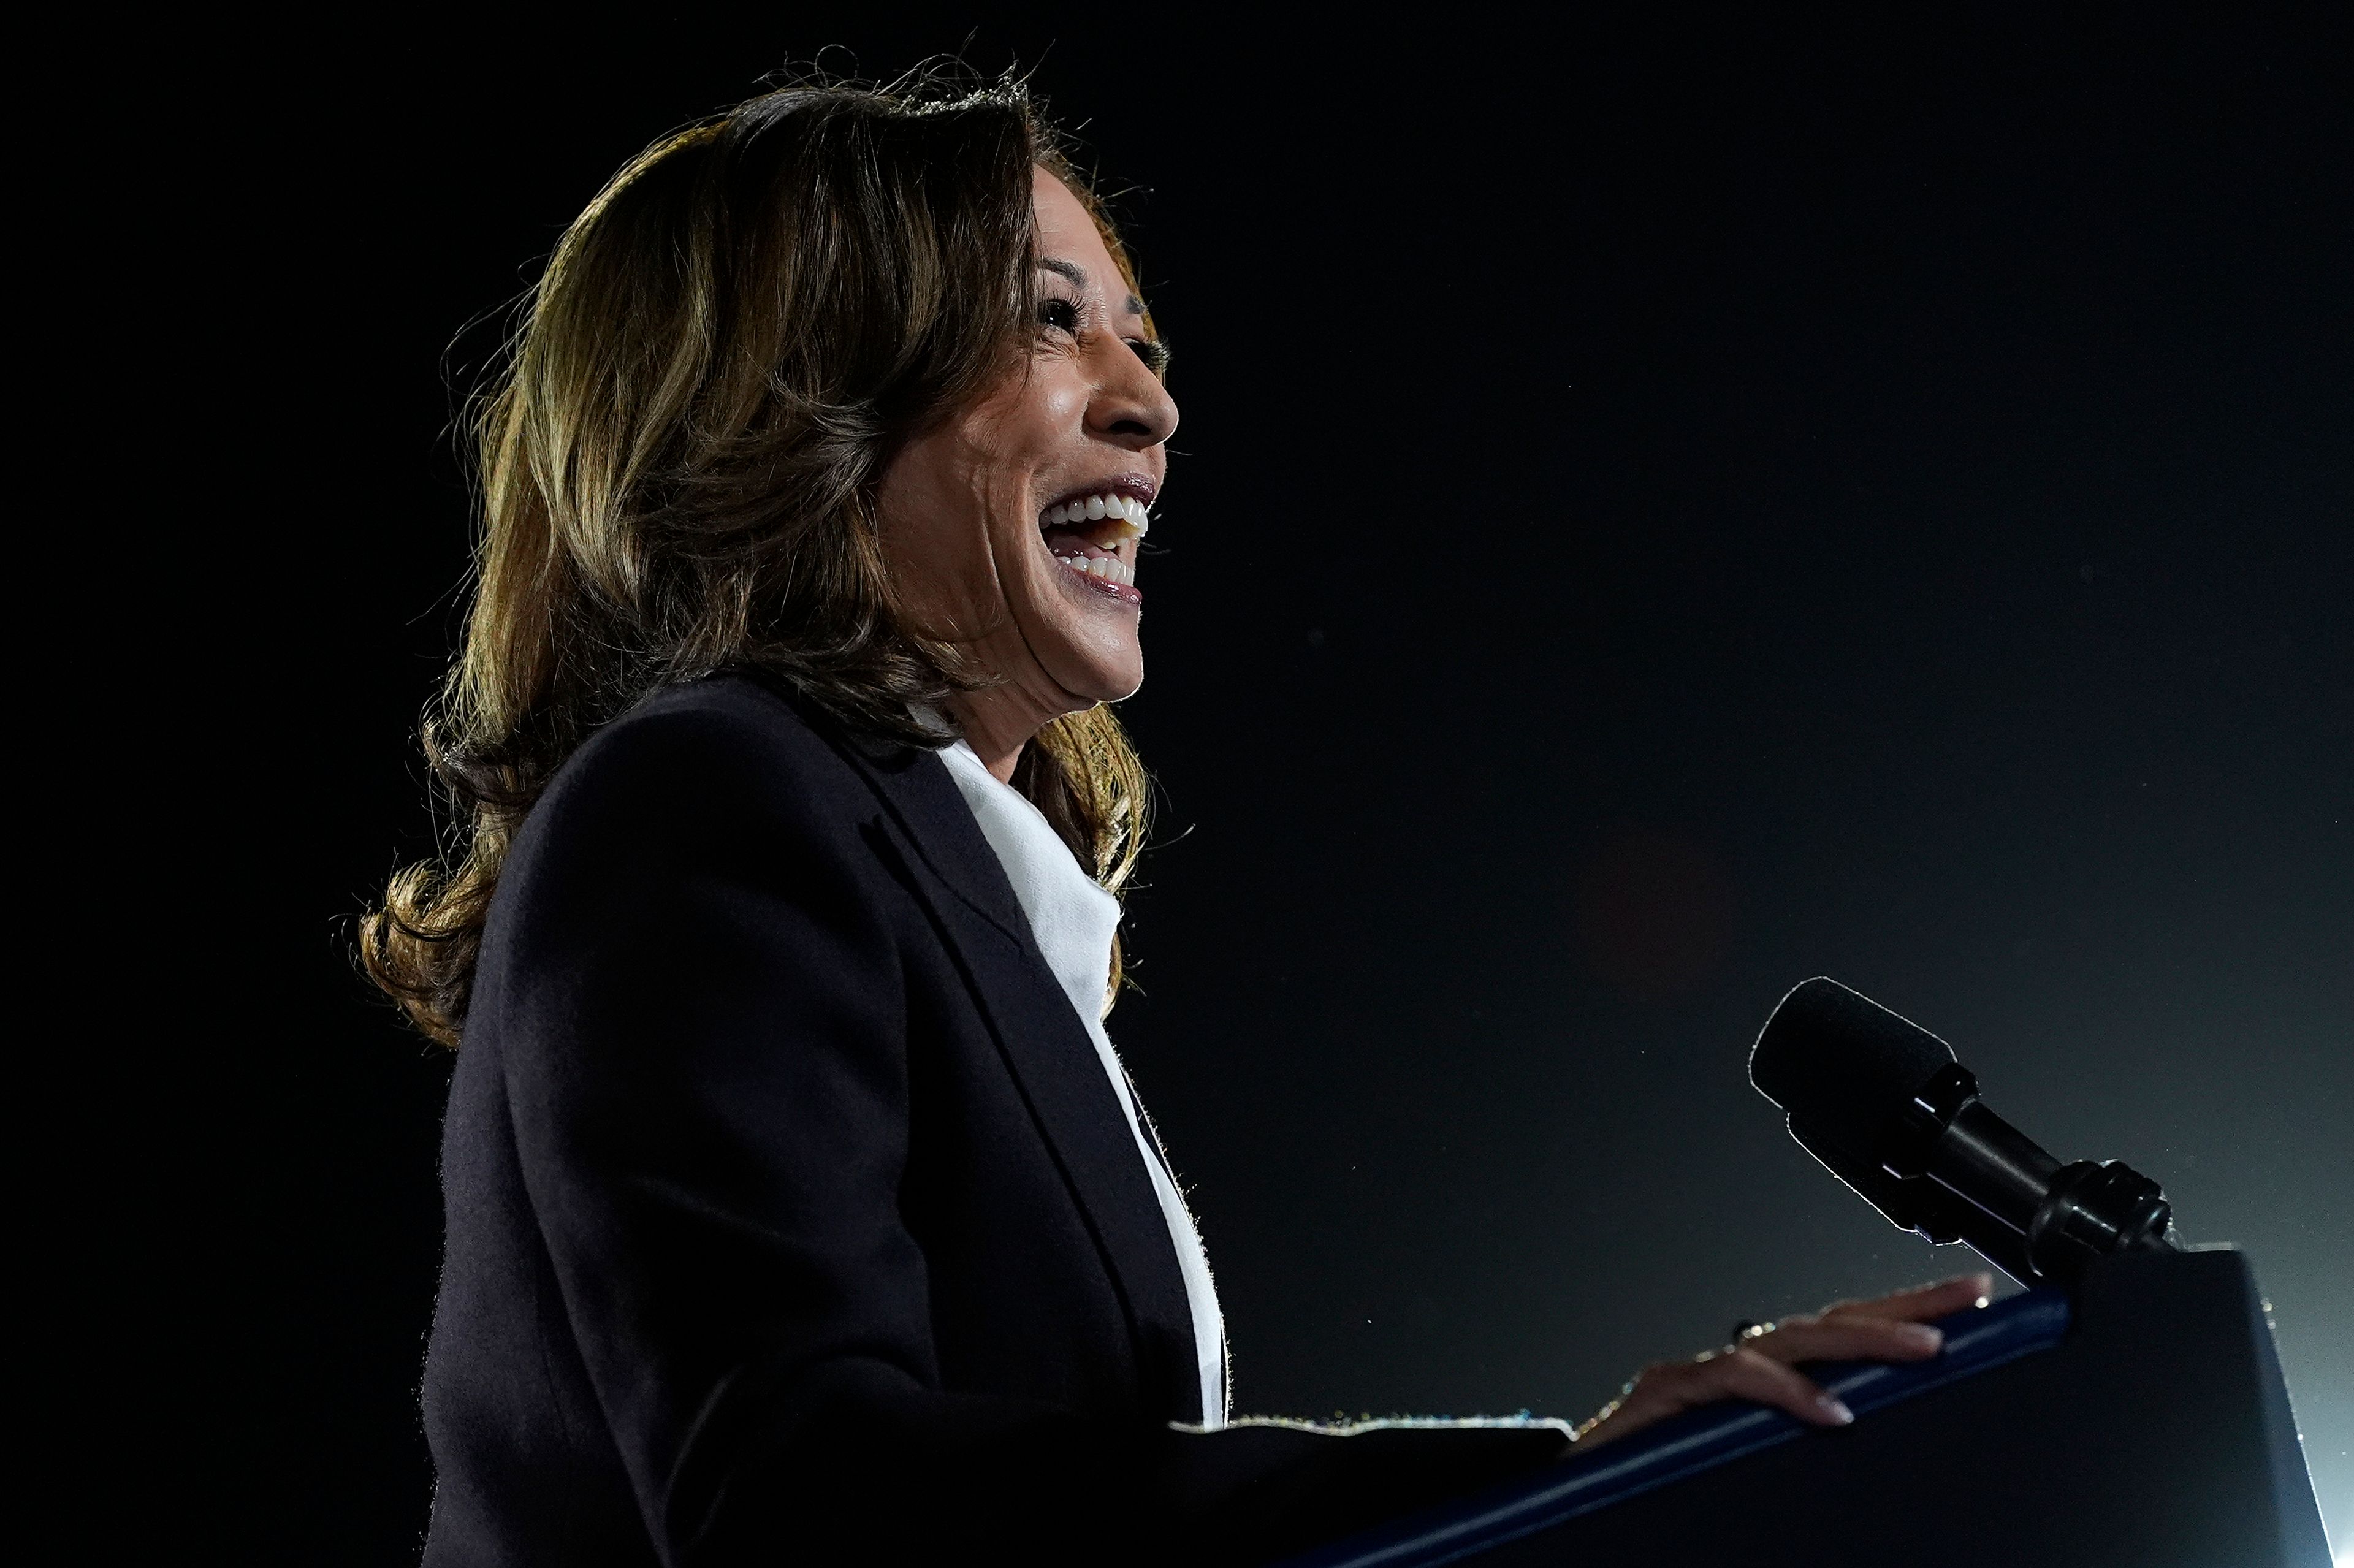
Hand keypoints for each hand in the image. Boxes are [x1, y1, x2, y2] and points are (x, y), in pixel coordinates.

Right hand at [1572, 1273, 1993, 1450]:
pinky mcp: (1667, 1394)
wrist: (1573, 1499)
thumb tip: (1881, 1437)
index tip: (1971, 1304)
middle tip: (1967, 1303)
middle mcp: (1735, 1369)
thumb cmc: (1661, 1487)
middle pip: (1829, 1323)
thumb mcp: (1753, 1469)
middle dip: (1902, 1308)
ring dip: (1863, 1339)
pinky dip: (1786, 1392)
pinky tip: (1833, 1412)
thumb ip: (1801, 1451)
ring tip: (1925, 1350)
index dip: (1904, 1315)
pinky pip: (1735, 1380)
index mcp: (1765, 1385)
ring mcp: (1701, 1377)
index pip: (1843, 1337)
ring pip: (1792, 1340)